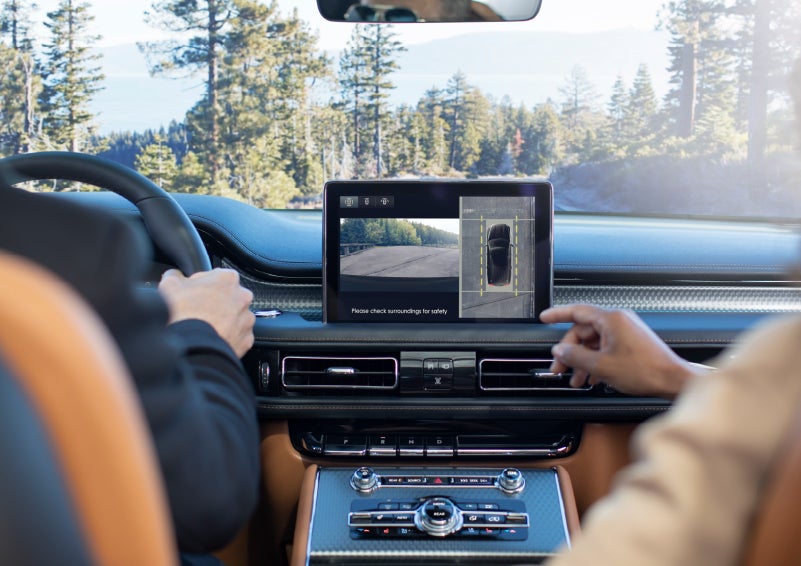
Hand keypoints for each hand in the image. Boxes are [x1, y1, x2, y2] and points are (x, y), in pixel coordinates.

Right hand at [158, 268, 254, 357]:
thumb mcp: (170, 284)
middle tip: (197, 312)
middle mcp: (243, 297)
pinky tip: (213, 339)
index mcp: (228, 278)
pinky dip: (228, 338)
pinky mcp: (246, 339)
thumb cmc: (182, 313)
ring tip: (204, 328)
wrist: (191, 346)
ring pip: (235, 317)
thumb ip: (175, 275)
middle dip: (215, 303)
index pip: (216, 276)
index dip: (201, 285)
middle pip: (228, 297)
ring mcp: (247, 319)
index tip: (192, 294)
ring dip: (223, 321)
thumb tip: (175, 276)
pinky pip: (238, 336)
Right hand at [540, 305, 701, 398]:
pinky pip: (605, 348)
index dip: (557, 314)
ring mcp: (625, 332)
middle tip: (560, 367)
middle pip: (583, 331)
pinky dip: (595, 361)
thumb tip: (560, 350)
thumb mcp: (601, 366)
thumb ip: (576, 356)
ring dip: (582, 360)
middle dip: (570, 351)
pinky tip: (591, 378)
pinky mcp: (630, 343)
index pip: (577, 311)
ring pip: (593, 342)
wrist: (673, 380)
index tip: (544, 318)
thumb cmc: (646, 370)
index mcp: (611, 319)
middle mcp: (618, 321)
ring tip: (576, 379)